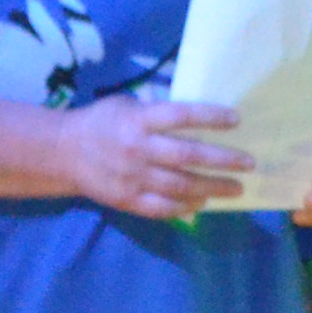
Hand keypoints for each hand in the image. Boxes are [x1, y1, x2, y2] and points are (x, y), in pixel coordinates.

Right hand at [62, 95, 253, 217]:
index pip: (180, 116)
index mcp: (138, 120)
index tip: (237, 120)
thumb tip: (199, 118)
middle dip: (223, 160)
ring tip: (236, 188)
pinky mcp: (126, 199)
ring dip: (213, 188)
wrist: (62, 153)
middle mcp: (137, 148)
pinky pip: (161, 207)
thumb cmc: (102, 123)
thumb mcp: (126, 105)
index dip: (210, 117)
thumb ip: (157, 111)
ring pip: (180, 185)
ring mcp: (132, 177)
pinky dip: (184, 207)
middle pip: (187, 155)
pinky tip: (202, 203)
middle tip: (249, 163)